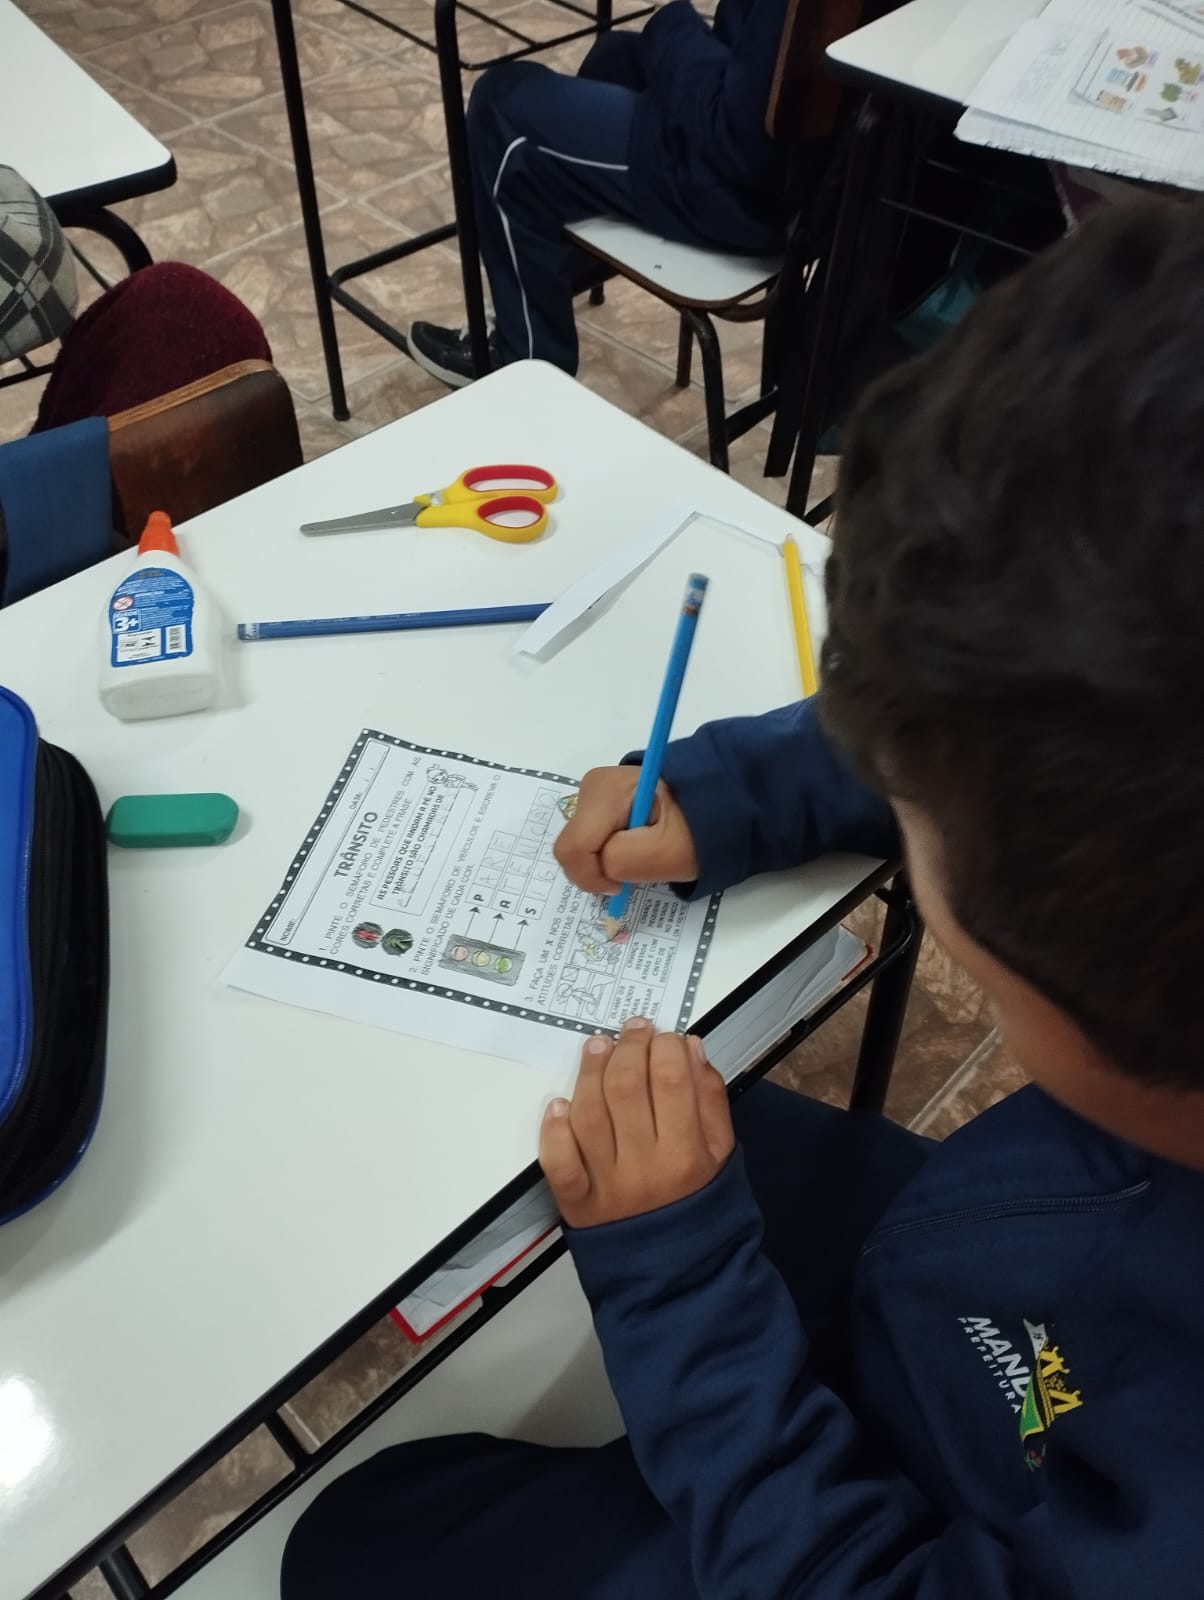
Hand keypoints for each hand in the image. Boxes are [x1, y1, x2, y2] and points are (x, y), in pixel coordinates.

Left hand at [539, 1017, 734, 1227]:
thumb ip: (710, 1099)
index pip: (671, 1080)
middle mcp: (645, 1168)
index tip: (664, 1036)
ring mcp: (606, 1186)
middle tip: (631, 1031)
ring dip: (590, 1071)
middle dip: (628, 1047)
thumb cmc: (700, 1204)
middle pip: (626, 1088)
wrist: (680, 1275)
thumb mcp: (723, 1154)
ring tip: (598, 1047)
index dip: (665, 1046)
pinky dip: (554, 1128)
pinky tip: (560, 1103)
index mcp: (687, 1155)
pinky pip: (558, 1161)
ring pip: (589, 1114)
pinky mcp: (576, 1202)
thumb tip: (690, 1049)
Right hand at [554, 766, 698, 894]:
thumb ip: (623, 861)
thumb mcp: (667, 854)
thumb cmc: (695, 830)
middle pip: (572, 847)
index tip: (622, 886)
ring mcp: (592, 792)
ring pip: (578, 845)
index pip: (573, 848)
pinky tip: (634, 845)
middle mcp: (591, 786)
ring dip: (604, 861)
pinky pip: (587, 839)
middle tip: (637, 866)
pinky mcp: (596, 801)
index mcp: (607, 792)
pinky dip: (606, 852)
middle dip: (597, 869)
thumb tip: (601, 868)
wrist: (715, 804)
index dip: (592, 878)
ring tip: (641, 852)